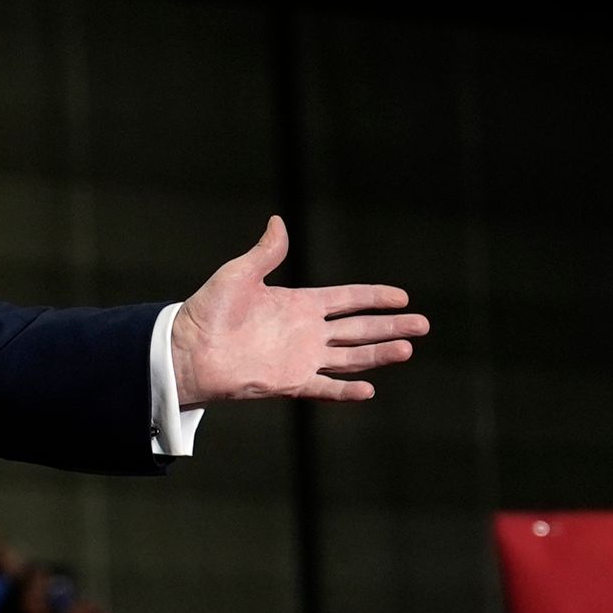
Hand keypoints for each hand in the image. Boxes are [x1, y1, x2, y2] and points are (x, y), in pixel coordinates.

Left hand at [169, 218, 425, 406]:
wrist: (189, 350)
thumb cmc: (209, 310)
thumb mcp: (240, 273)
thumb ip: (266, 252)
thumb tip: (278, 222)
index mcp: (299, 304)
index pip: (347, 299)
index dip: (374, 297)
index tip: (403, 297)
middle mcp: (307, 333)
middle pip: (360, 329)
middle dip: (391, 327)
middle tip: (424, 325)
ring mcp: (301, 359)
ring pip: (351, 357)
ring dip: (379, 354)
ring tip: (408, 349)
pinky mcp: (290, 382)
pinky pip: (324, 388)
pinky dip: (346, 390)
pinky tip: (370, 389)